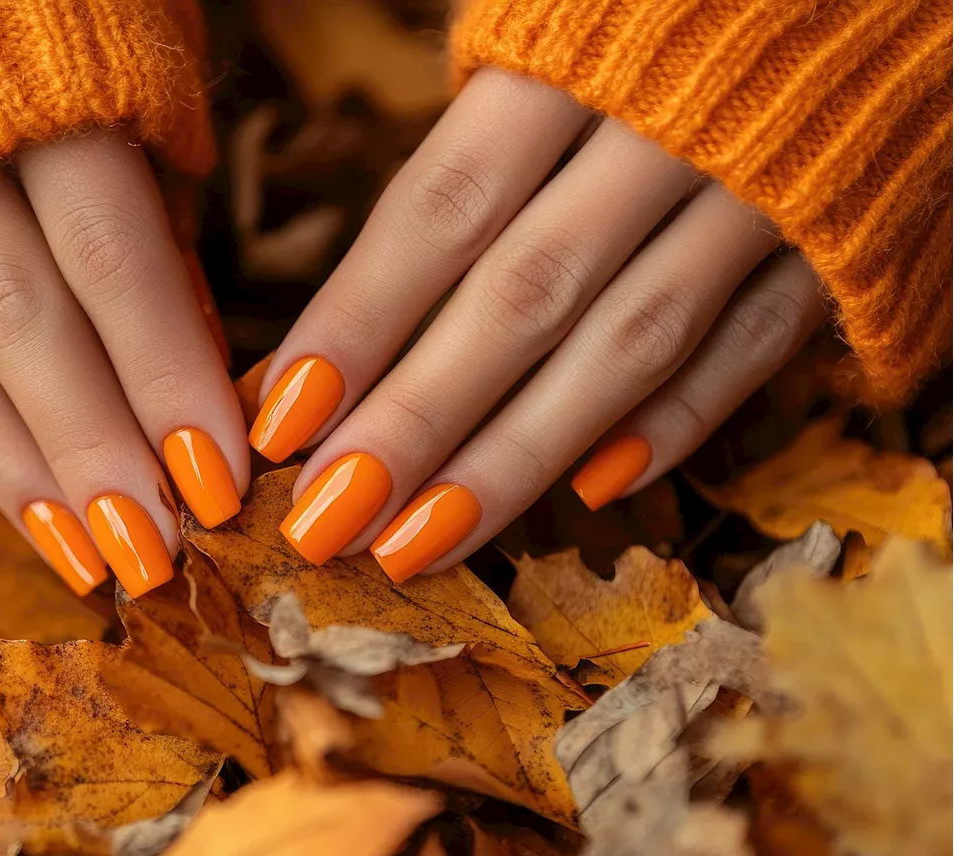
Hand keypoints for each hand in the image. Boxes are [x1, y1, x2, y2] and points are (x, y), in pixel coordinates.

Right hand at [0, 129, 248, 597]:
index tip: (218, 485)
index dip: (166, 381)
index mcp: (48, 99)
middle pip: (20, 323)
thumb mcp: (140, 84)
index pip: (116, 265)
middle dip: (90, 451)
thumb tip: (198, 356)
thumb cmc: (63, 21)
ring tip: (81, 555)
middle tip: (152, 557)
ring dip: (13, 464)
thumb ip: (163, 216)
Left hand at [253, 68, 827, 580]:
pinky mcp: (838, 241)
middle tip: (327, 518)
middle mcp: (669, 128)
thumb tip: (347, 324)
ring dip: (515, 456)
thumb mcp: (551, 43)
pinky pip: (751, 349)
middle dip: (416, 421)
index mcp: (575, 58)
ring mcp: (764, 192)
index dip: (358, 321)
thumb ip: (469, 165)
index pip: (442, 209)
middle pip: (522, 297)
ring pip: (628, 345)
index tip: (281, 417)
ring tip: (418, 540)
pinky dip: (674, 423)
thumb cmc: (660, 14)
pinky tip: (589, 492)